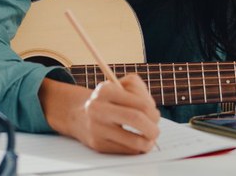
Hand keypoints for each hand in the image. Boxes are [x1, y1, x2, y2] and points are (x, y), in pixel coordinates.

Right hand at [39, 74, 159, 153]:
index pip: (140, 103)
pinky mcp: (97, 144)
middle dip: (153, 128)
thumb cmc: (107, 100)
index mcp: (105, 90)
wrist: (79, 114)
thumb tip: (153, 113)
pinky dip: (136, 148)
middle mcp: (98, 107)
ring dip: (147, 142)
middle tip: (155, 131)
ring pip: (134, 140)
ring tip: (148, 139)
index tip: (155, 116)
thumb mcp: (120, 85)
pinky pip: (126, 150)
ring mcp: (96, 127)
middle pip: (136, 119)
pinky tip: (134, 142)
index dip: (153, 112)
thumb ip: (139, 91)